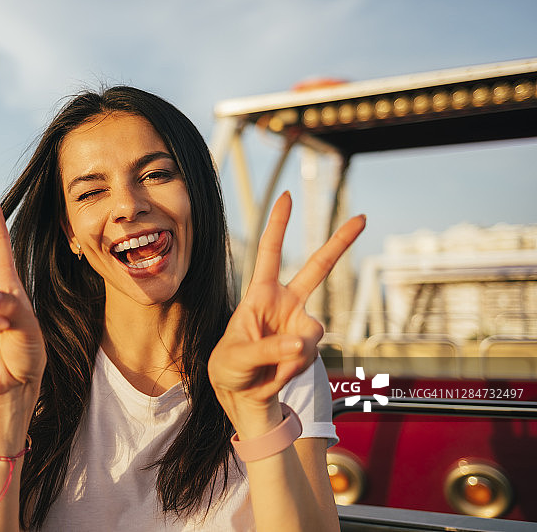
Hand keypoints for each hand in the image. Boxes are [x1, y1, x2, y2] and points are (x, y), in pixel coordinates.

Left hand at [208, 192, 364, 436]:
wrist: (242, 394)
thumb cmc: (230, 367)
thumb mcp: (237, 357)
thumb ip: (268, 350)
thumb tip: (301, 344)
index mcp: (260, 294)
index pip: (269, 253)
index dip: (278, 225)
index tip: (286, 197)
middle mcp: (285, 303)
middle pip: (316, 268)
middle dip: (340, 242)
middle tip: (361, 218)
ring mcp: (300, 324)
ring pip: (313, 332)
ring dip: (293, 355)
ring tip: (269, 368)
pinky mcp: (309, 346)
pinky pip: (310, 355)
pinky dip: (294, 369)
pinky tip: (278, 374)